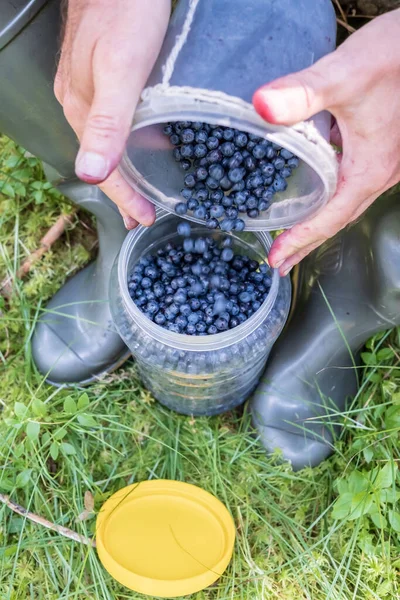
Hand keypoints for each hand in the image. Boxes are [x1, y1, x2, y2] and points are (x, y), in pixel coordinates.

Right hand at [55, 0, 169, 228]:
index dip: (124, 198)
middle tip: (140, 216)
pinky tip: (138, 146)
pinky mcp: (97, 78)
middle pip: (102, 161)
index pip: (104, 169)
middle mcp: (80, 106)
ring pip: (106, 144)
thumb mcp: (120, 71)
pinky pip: (110, 123)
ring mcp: (86, 91)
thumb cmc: (123, 15)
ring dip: (123, 172)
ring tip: (140, 193)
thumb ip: (108, 122)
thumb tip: (92, 173)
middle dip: (122, 192)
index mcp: (83, 111)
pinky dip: (125, 144)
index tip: (143, 220)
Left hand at [253, 10, 399, 275]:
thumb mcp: (343, 76)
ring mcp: (385, 162)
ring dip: (319, 221)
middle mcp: (380, 173)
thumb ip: (302, 93)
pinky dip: (330, 195)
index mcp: (370, 169)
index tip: (277, 260)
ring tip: (294, 237)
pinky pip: (353, 183)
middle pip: (338, 219)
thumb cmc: (395, 57)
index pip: (329, 219)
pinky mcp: (384, 147)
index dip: (301, 241)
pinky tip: (316, 187)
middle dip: (308, 242)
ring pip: (346, 203)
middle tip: (281, 263)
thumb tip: (260, 107)